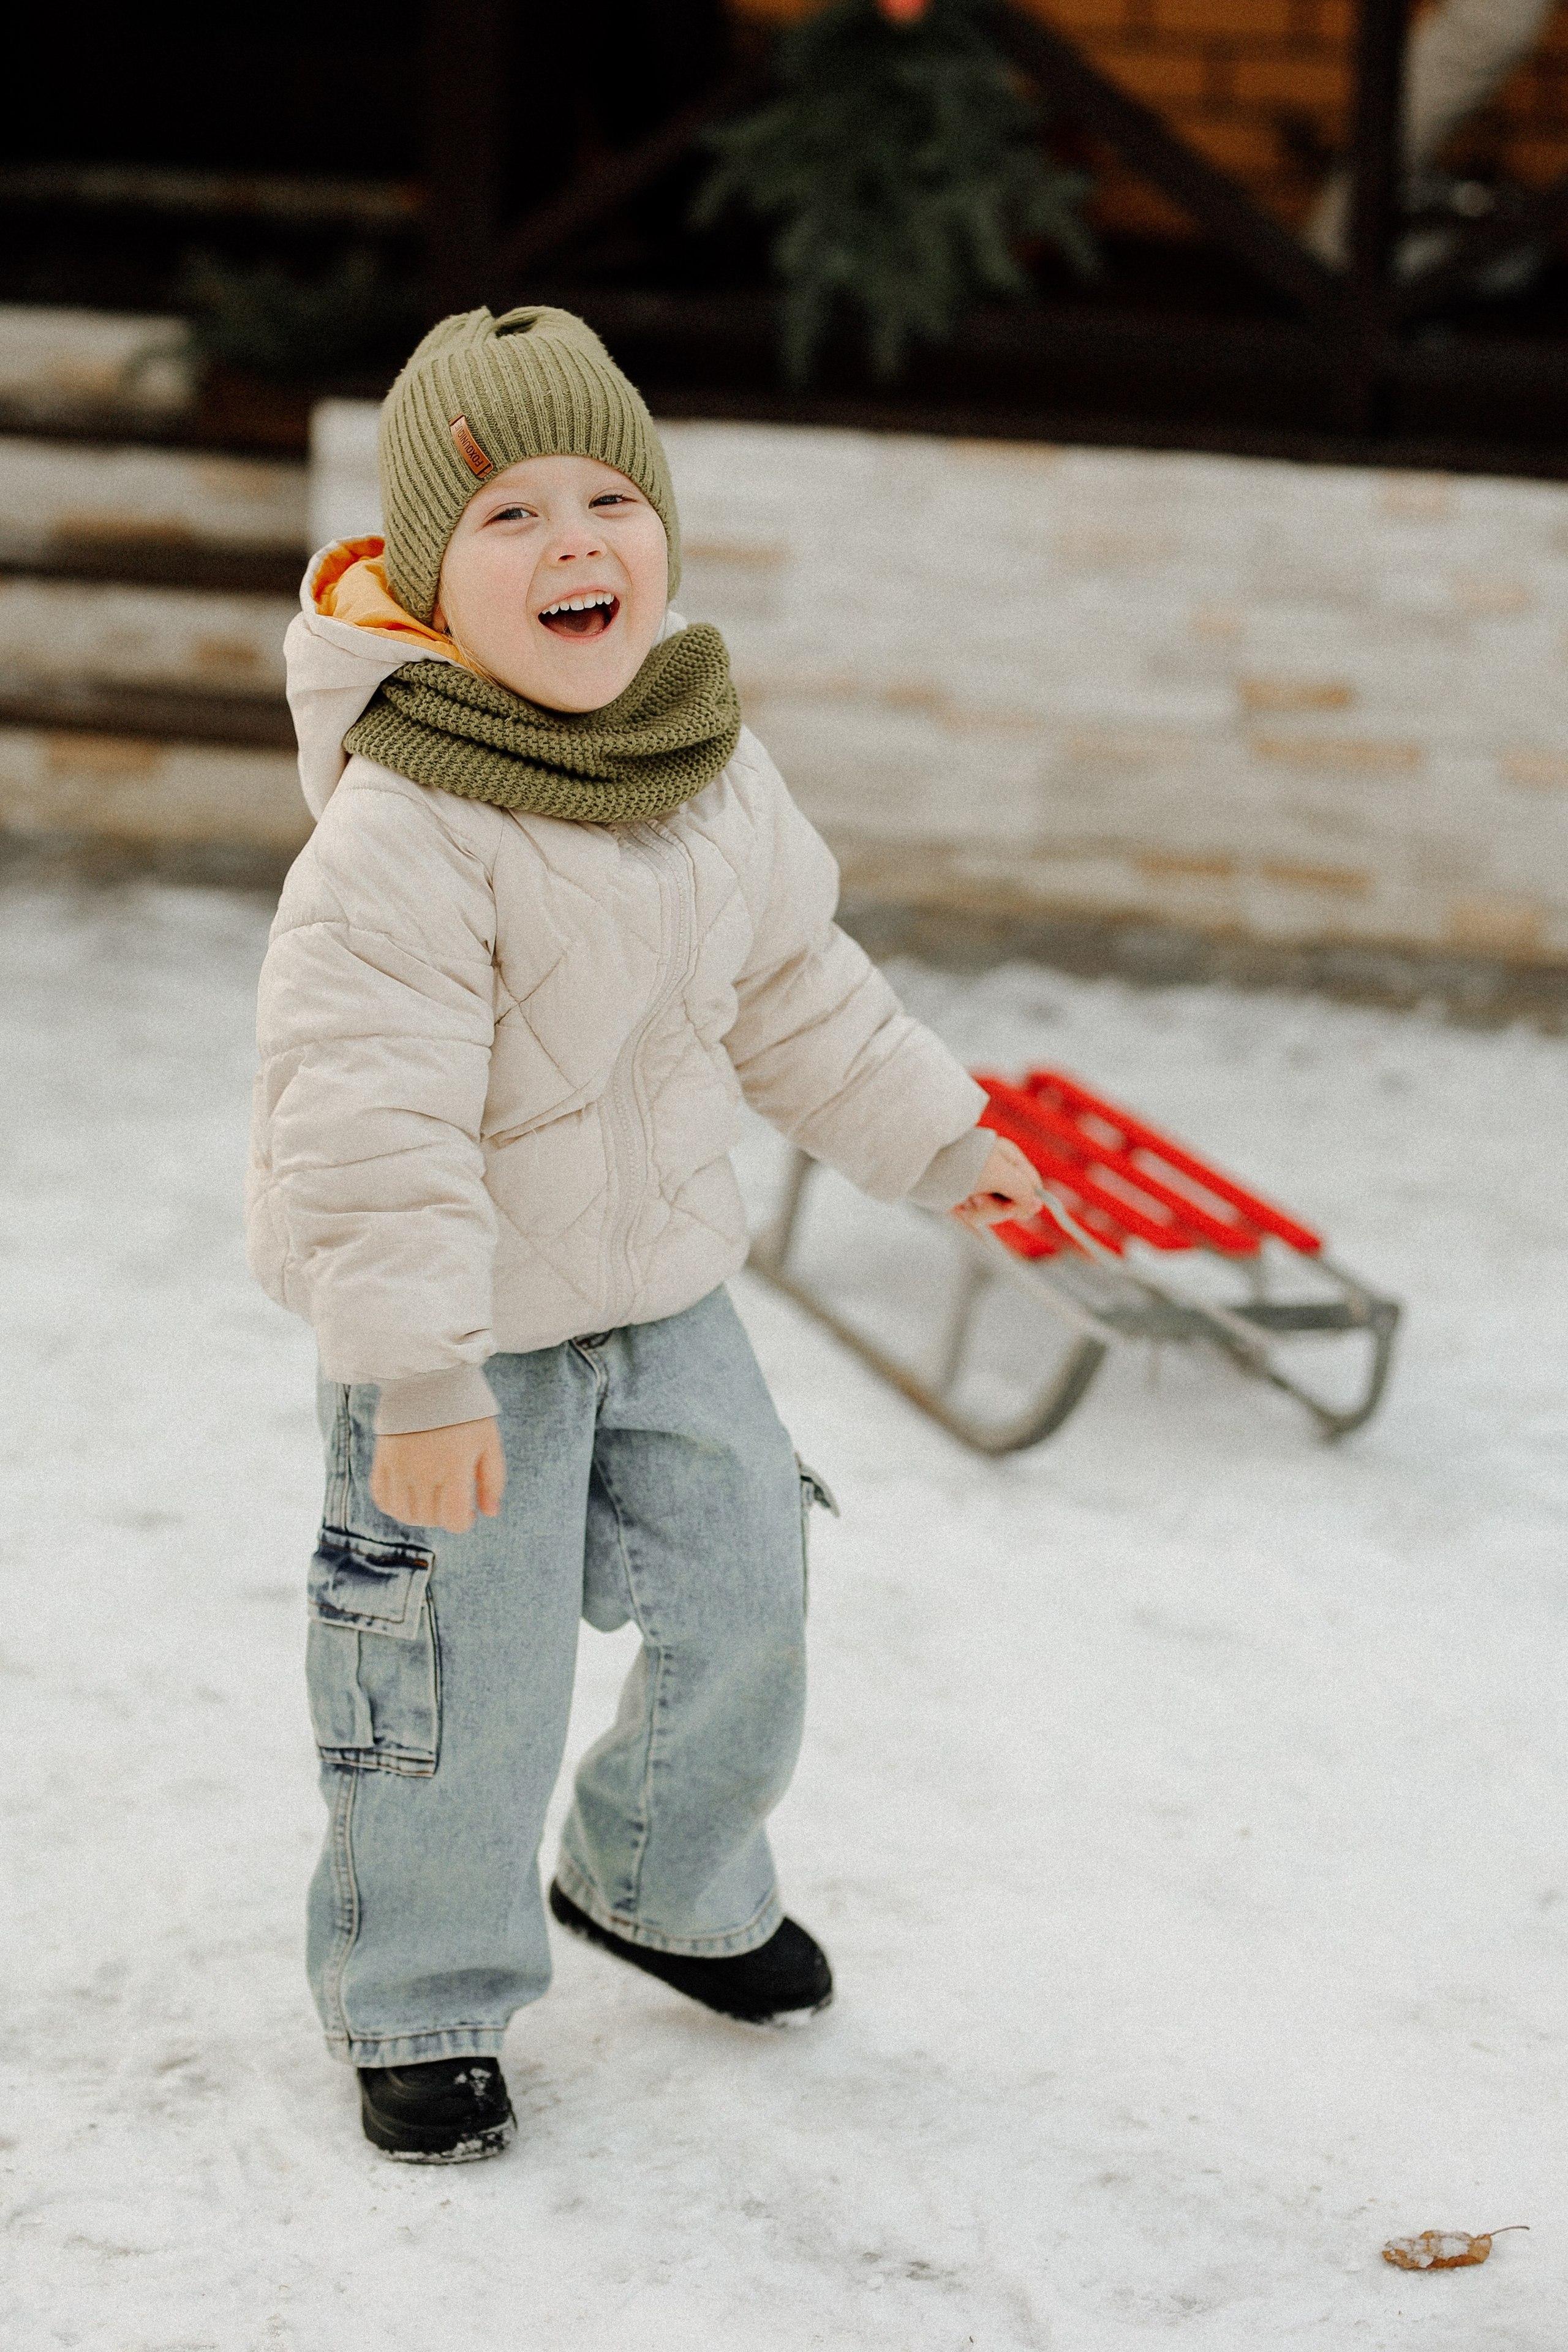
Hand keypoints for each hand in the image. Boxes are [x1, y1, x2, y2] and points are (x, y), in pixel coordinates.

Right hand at [370, 1417, 506, 1533]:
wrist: (430, 1380)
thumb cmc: (466, 1412)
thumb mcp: (489, 1442)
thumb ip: (493, 1480)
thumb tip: (490, 1513)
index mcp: (454, 1468)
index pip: (453, 1520)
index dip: (463, 1522)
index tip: (468, 1511)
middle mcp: (423, 1472)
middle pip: (429, 1519)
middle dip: (444, 1517)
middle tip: (451, 1500)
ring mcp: (399, 1467)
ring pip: (404, 1514)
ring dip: (420, 1515)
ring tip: (431, 1500)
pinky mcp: (383, 1459)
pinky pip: (381, 1498)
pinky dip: (394, 1505)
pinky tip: (408, 1496)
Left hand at [952, 1135, 1047, 1234]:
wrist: (924, 1166)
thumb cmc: (964, 1163)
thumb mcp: (1000, 1174)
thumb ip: (1022, 1189)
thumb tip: (1037, 1205)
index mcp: (1009, 1158)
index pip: (1032, 1185)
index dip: (1027, 1201)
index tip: (1015, 1209)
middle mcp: (998, 1171)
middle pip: (1015, 1202)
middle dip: (1000, 1208)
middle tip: (982, 1201)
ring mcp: (983, 1186)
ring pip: (997, 1212)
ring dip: (984, 1212)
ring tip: (968, 1202)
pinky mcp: (968, 1198)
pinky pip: (980, 1216)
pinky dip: (972, 1215)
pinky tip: (961, 1207)